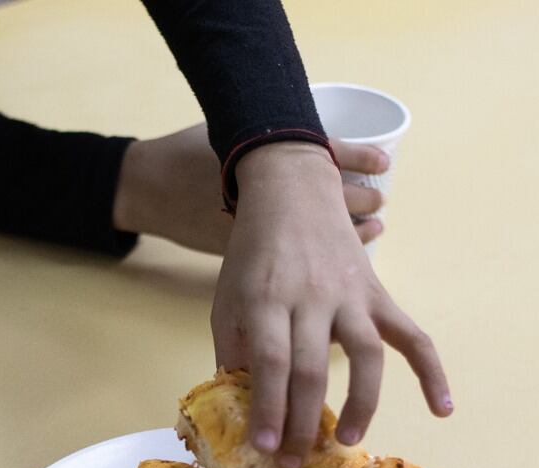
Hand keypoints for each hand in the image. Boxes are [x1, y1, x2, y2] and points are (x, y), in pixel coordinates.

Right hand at [113, 124, 385, 254]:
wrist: (154, 187)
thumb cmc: (190, 155)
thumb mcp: (230, 135)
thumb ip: (269, 141)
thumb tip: (315, 140)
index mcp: (267, 160)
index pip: (327, 155)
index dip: (359, 159)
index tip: (383, 162)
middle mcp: (268, 197)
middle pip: (331, 198)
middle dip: (361, 202)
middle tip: (379, 199)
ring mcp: (259, 231)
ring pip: (319, 234)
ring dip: (352, 234)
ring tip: (374, 227)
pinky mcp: (247, 254)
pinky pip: (296, 261)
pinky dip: (320, 260)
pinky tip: (337, 257)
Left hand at [212, 142, 450, 467]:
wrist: (292, 189)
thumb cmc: (254, 253)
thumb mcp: (229, 298)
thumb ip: (234, 350)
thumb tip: (239, 406)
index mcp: (268, 299)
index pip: (271, 362)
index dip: (269, 408)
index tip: (265, 447)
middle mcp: (312, 298)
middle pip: (312, 369)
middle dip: (303, 422)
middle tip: (294, 462)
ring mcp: (350, 296)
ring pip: (365, 356)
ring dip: (360, 404)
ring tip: (347, 441)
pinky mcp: (377, 295)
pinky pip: (412, 336)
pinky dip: (432, 371)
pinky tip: (441, 408)